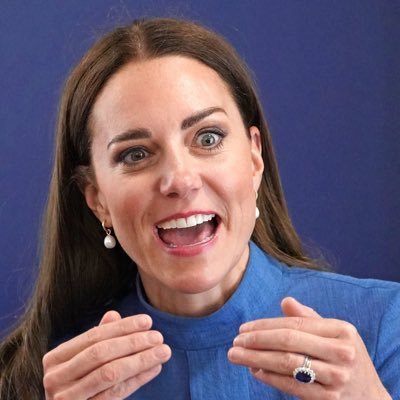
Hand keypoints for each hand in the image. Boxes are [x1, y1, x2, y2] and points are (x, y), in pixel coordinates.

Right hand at [43, 311, 170, 398]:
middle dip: (133, 342)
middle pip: (101, 353)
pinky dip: (137, 379)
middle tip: (158, 337)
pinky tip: (154, 369)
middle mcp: (55, 378)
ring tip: (163, 351)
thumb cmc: (78, 384)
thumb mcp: (83, 360)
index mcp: (55, 358)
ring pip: (109, 373)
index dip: (122, 327)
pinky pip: (115, 394)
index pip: (93, 336)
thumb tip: (113, 315)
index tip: (148, 321)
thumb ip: (97, 340)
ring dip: (140, 360)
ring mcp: (66, 398)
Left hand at [227, 297, 390, 399]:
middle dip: (256, 341)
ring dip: (256, 359)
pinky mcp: (330, 399)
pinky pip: (293, 386)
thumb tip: (285, 301)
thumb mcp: (335, 333)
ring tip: (236, 355)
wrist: (369, 396)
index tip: (243, 328)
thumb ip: (309, 317)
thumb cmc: (346, 356)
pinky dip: (270, 378)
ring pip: (286, 364)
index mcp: (341, 330)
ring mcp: (337, 377)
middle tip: (234, 342)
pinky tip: (255, 370)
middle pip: (288, 342)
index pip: (294, 324)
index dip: (265, 325)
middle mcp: (341, 352)